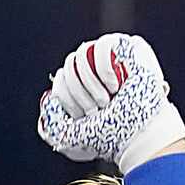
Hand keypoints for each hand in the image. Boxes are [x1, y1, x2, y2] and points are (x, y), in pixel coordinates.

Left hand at [36, 33, 184, 170]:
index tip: (82, 116)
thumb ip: (51, 126)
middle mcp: (94, 65)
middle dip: (79, 94)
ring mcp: (112, 53)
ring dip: (91, 85)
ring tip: (106, 101)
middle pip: (68, 65)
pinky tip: (115, 86)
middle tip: (96, 111)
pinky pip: (102, 45)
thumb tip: (46, 109)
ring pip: (82, 54)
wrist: (138, 137)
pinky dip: (103, 69)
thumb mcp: (70, 139)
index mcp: (79, 83)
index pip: (59, 78)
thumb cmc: (108, 138)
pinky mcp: (129, 45)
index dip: (65, 98)